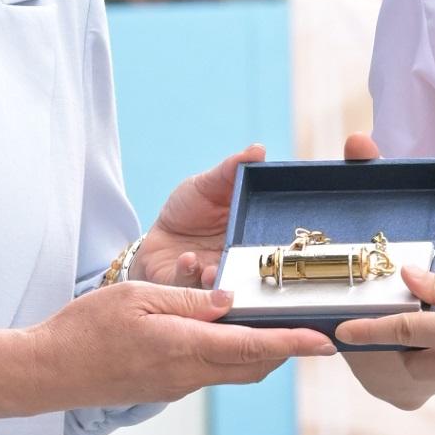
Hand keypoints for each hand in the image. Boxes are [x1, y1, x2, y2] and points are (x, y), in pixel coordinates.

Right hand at [27, 278, 327, 408]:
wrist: (47, 372)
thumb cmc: (86, 328)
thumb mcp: (138, 296)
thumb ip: (188, 299)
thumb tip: (230, 301)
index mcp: (184, 347)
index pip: (253, 348)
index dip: (295, 345)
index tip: (326, 342)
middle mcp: (188, 374)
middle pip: (254, 366)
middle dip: (287, 350)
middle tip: (312, 329)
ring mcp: (177, 386)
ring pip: (234, 371)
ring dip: (258, 353)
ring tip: (275, 326)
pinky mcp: (166, 388)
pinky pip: (210, 372)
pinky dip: (230, 355)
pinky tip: (225, 333)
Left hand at [129, 144, 265, 288]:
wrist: (157, 237)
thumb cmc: (187, 210)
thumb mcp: (208, 184)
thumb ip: (230, 170)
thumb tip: (258, 149)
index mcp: (247, 238)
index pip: (270, 244)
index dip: (276, 245)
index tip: (278, 241)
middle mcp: (235, 262)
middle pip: (250, 271)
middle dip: (249, 271)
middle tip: (246, 263)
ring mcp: (212, 277)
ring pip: (222, 284)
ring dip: (219, 279)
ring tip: (212, 270)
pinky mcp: (186, 286)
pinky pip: (190, 285)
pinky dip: (189, 273)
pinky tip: (187, 259)